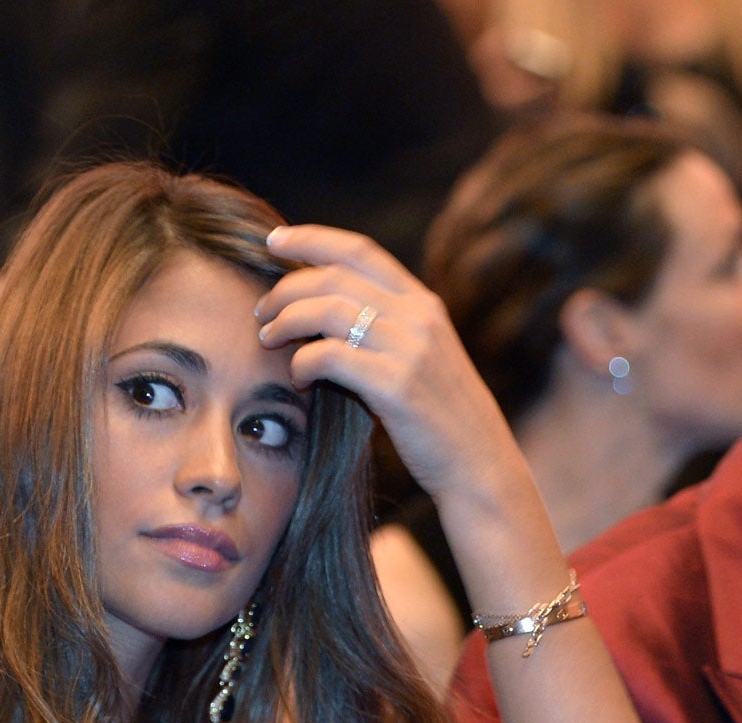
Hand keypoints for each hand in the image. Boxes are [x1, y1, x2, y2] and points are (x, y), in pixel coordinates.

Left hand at [253, 225, 530, 513]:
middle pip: (333, 277)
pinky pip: (328, 357)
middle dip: (286, 289)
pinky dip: (302, 363)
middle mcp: (418, 318)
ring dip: (285, 322)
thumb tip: (323, 311)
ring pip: (325, 311)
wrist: (480, 464)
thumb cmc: (442, 418)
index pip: (359, 251)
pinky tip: (299, 378)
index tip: (273, 241)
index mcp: (424, 304)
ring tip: (268, 340)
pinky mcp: (395, 386)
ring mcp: (409, 350)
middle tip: (261, 311)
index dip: (311, 239)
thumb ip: (386, 329)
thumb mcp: (424, 358)